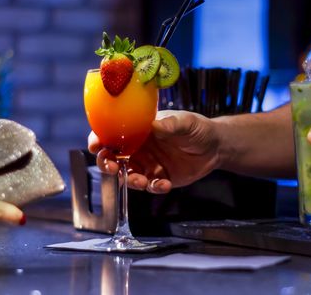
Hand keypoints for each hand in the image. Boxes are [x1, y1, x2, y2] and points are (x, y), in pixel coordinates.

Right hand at [88, 110, 220, 193]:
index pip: (112, 133)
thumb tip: (155, 125)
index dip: (99, 138)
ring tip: (141, 181)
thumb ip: (171, 124)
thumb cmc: (197, 128)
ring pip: (128, 176)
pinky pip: (149, 186)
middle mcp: (139, 147)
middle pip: (114, 158)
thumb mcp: (186, 122)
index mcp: (139, 129)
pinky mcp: (159, 178)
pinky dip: (154, 188)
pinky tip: (164, 184)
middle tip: (113, 168)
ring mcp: (148, 164)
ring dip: (130, 180)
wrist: (215, 146)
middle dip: (108, 165)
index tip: (95, 145)